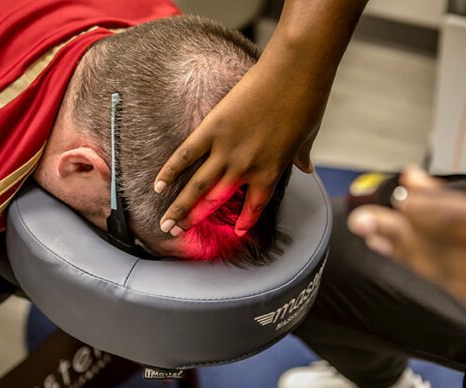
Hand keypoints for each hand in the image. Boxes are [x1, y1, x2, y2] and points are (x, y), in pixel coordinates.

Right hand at [154, 48, 326, 236]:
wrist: (294, 74)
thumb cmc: (306, 103)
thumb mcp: (307, 138)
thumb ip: (300, 157)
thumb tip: (307, 168)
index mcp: (270, 173)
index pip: (254, 207)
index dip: (245, 221)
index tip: (236, 231)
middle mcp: (245, 169)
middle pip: (215, 202)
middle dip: (195, 220)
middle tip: (178, 234)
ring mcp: (226, 150)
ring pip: (197, 187)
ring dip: (179, 208)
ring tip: (167, 225)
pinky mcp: (212, 129)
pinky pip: (185, 155)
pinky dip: (169, 171)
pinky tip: (158, 186)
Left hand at [348, 167, 465, 327]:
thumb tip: (422, 186)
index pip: (460, 219)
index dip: (421, 209)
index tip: (399, 192)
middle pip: (449, 252)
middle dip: (401, 235)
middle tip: (366, 221)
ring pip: (452, 278)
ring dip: (410, 257)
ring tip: (379, 239)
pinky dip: (439, 277)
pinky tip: (413, 261)